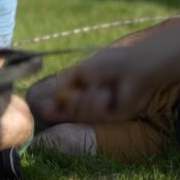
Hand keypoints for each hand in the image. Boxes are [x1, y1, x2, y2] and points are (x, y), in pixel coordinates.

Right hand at [41, 44, 159, 124]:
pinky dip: (98, 104)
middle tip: (78, 94)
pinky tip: (106, 94)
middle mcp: (92, 100)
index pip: (65, 103)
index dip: (55, 108)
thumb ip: (64, 87)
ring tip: (100, 89)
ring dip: (86, 102)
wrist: (134, 67)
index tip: (45, 110)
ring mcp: (103, 109)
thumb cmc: (109, 63)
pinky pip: (96, 116)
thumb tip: (48, 102)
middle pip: (71, 112)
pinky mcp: (114, 116)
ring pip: (82, 115)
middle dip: (71, 105)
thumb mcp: (80, 72)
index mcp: (85, 87)